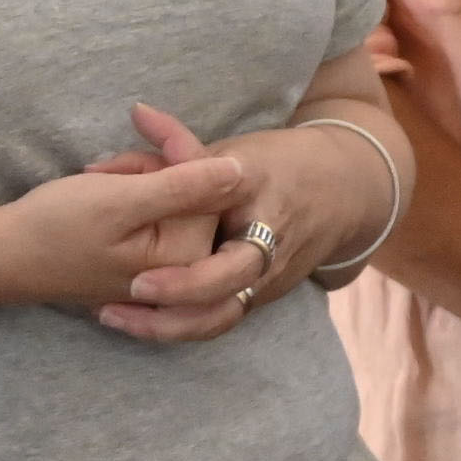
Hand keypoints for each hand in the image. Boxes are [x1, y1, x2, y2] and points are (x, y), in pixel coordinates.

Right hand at [0, 104, 277, 327]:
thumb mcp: (119, 201)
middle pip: (194, 190)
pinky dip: (132, 193)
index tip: (140, 115)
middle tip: (104, 167)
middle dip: (149, 166)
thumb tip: (244, 170)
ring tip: (96, 179)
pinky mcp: (152, 261)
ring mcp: (171, 268)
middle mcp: (189, 269)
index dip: (173, 145)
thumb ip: (183, 187)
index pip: (208, 182)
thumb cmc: (54, 228)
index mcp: (189, 259)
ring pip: (174, 195)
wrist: (3, 256)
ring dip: (136, 177)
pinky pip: (159, 212)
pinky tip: (101, 192)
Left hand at [87, 104, 345, 343]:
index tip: (147, 224)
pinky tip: (137, 324)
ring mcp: (272, 272)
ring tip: (118, 319)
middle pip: (233, 275)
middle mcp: (270, 236)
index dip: (188, 205)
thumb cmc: (273, 166)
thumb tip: (118, 135)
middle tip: (132, 287)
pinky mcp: (266, 295)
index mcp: (258, 187)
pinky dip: (181, 326)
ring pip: (225, 312)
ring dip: (172, 324)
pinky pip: (223, 318)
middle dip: (182, 287)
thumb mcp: (229, 151)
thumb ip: (172, 150)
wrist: (342, 193)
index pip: (224, 201)